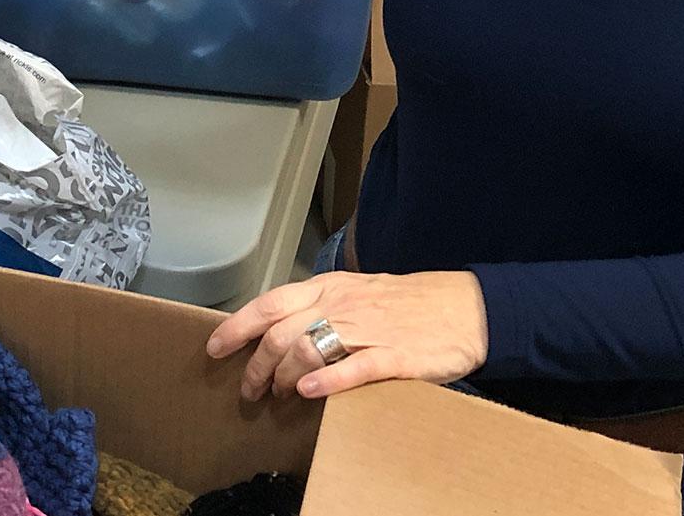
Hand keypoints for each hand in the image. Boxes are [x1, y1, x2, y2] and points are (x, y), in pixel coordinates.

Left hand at [207, 271, 489, 400]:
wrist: (467, 307)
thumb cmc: (409, 302)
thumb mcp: (358, 290)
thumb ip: (322, 304)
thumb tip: (281, 327)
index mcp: (330, 287)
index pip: (270, 304)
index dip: (237, 326)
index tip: (216, 348)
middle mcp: (341, 306)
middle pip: (280, 334)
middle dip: (257, 366)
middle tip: (250, 390)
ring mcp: (367, 330)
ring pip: (307, 351)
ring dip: (283, 378)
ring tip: (278, 397)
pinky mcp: (393, 357)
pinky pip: (352, 368)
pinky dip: (325, 381)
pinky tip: (308, 392)